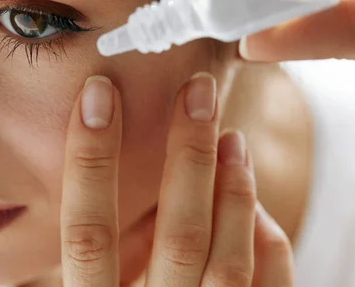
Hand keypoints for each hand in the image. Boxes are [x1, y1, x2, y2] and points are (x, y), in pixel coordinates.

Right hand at [60, 74, 292, 285]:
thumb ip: (104, 258)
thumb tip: (134, 192)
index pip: (87, 234)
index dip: (90, 161)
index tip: (98, 95)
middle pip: (177, 235)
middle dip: (186, 155)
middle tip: (197, 93)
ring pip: (230, 261)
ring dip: (234, 190)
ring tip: (231, 136)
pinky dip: (268, 244)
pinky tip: (255, 205)